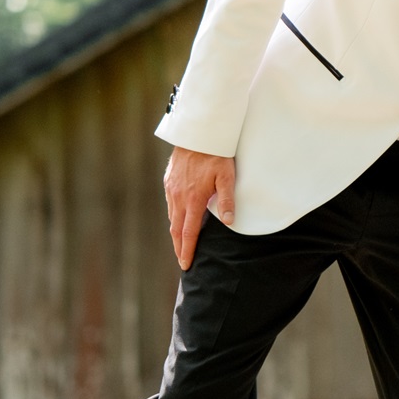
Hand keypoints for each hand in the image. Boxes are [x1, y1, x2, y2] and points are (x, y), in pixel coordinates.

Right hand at [164, 147, 235, 270]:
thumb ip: (228, 200)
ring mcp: (171, 189)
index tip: (186, 264)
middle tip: (182, 261)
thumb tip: (230, 222)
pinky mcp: (168, 181)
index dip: (187, 250)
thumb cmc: (216, 154)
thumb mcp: (227, 177)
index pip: (188, 232)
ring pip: (172, 217)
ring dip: (176, 233)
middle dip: (179, 247)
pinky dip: (174, 217)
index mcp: (193, 200)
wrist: (197, 133)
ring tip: (181, 244)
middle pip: (176, 229)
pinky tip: (179, 220)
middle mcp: (178, 197)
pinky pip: (170, 204)